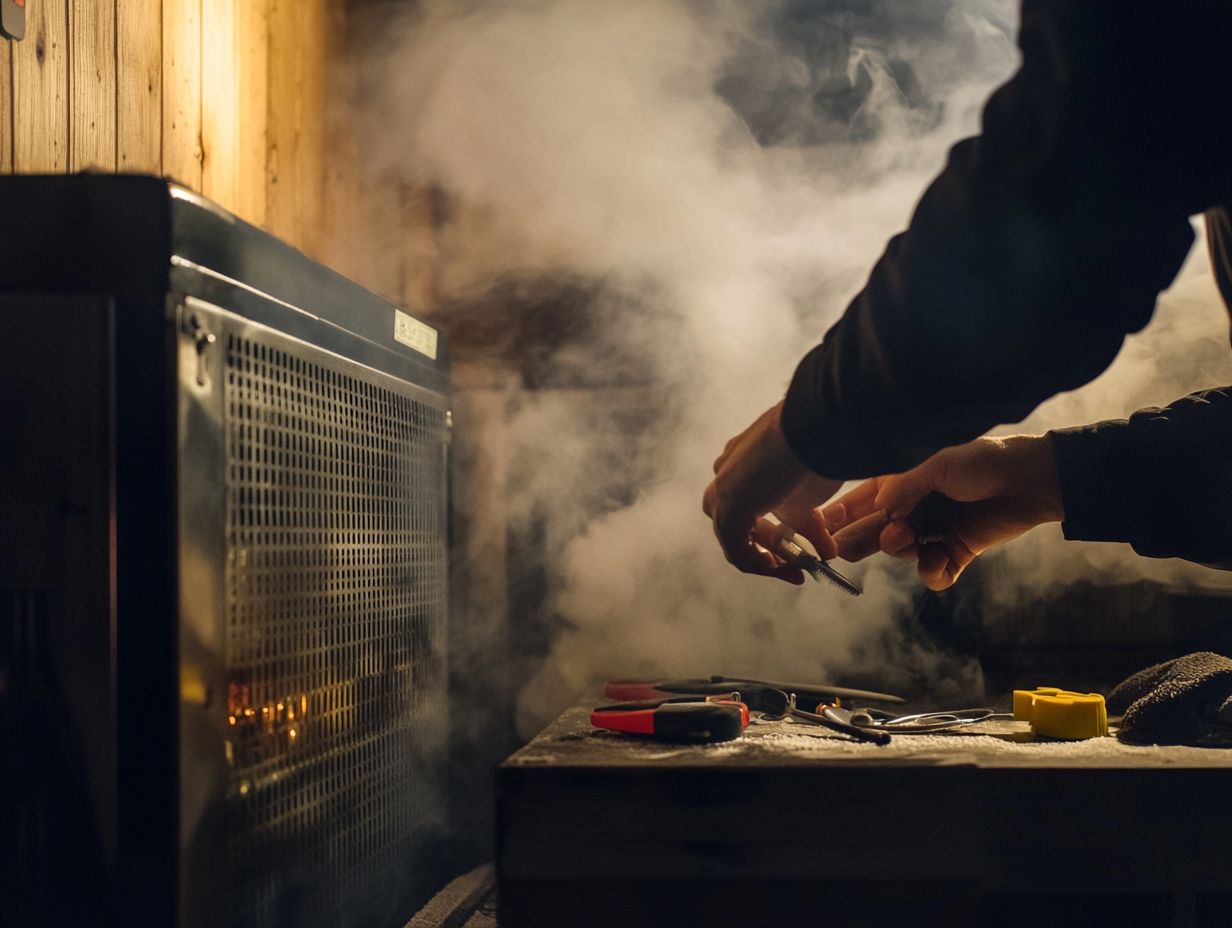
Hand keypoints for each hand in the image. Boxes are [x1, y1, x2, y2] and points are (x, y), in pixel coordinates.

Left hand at [702, 401, 842, 583]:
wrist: (813, 428)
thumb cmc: (819, 448)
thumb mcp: (812, 493)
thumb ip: (810, 523)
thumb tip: (826, 551)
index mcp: (745, 459)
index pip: (751, 503)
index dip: (774, 533)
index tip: (798, 547)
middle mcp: (728, 471)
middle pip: (740, 523)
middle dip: (771, 549)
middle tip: (796, 565)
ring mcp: (723, 488)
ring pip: (735, 538)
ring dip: (765, 560)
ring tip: (792, 571)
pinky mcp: (727, 505)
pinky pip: (736, 549)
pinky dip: (761, 565)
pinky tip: (783, 569)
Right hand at [824, 435, 1063, 590]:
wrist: (1032, 479)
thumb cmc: (982, 460)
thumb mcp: (935, 464)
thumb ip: (902, 487)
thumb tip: (879, 509)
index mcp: (903, 482)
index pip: (863, 500)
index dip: (842, 515)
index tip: (824, 530)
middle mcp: (915, 508)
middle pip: (876, 531)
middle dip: (861, 541)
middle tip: (843, 552)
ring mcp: (935, 531)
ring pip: (903, 553)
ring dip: (901, 551)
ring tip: (907, 539)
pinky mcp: (957, 551)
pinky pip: (936, 572)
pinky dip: (934, 572)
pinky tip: (937, 563)